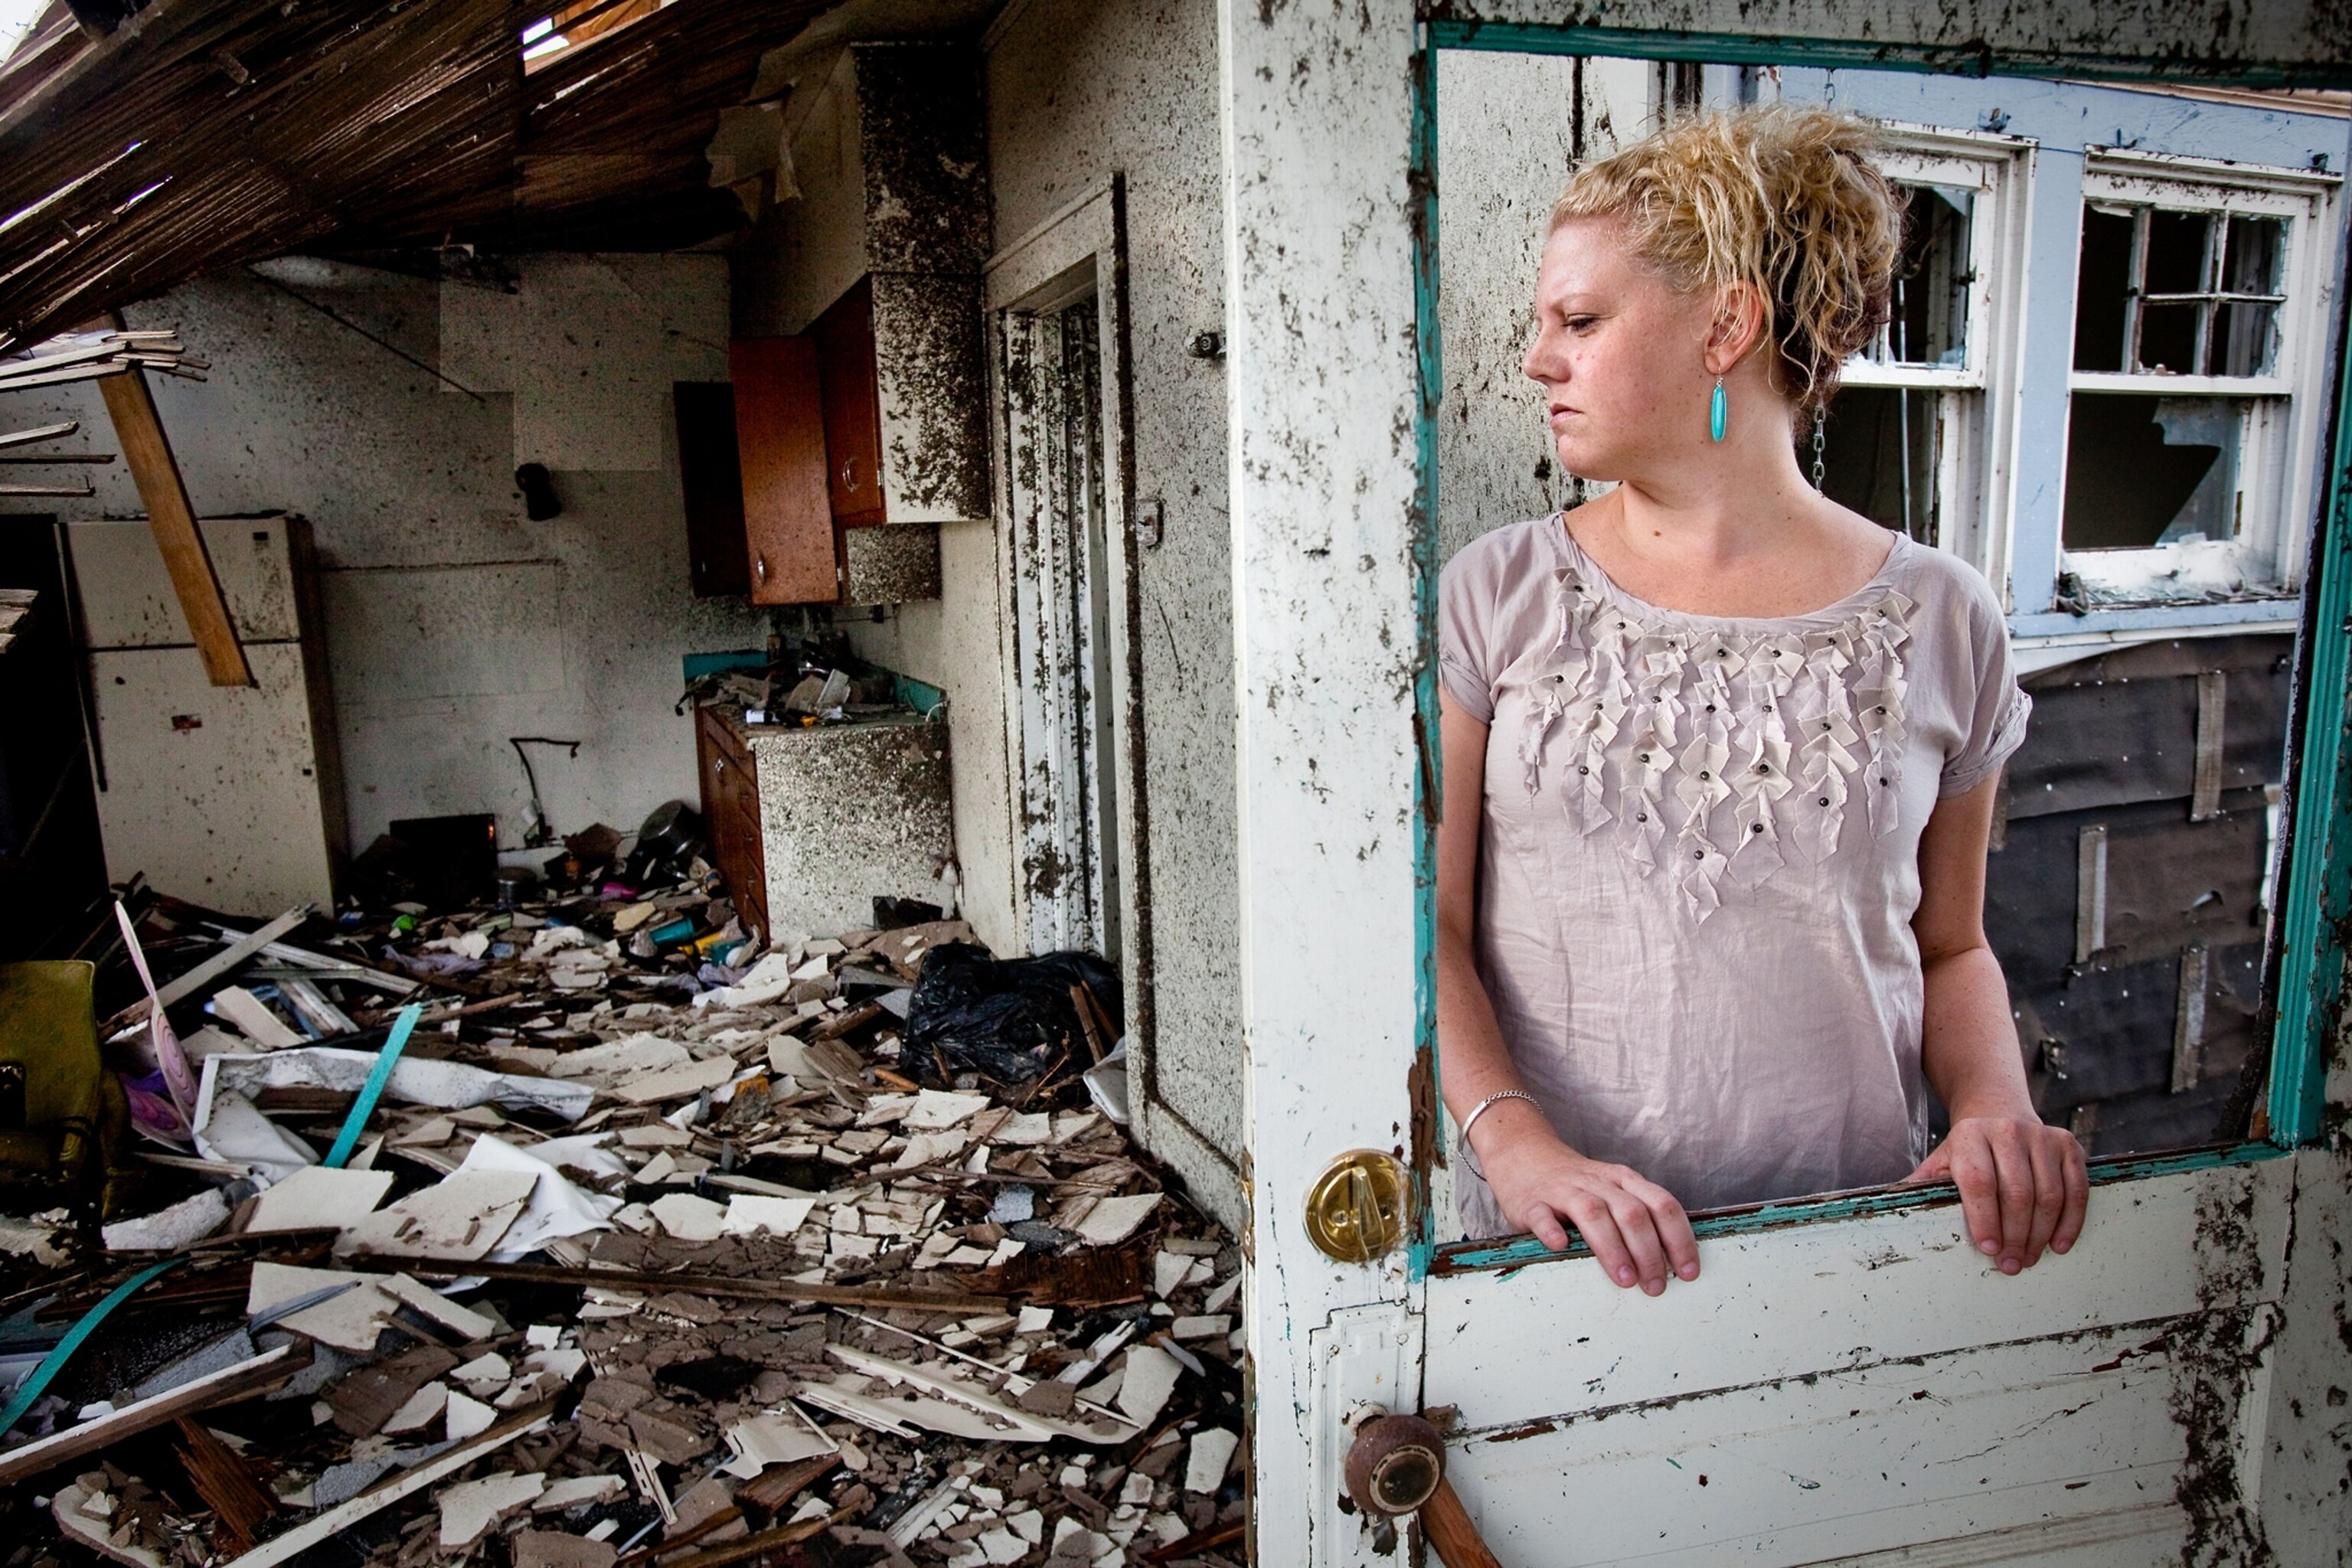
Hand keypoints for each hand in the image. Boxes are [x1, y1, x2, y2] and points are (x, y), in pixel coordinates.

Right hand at [1479, 1115, 1698, 1294]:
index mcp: (1624, 1181)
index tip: (1688, 1271)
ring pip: (1594, 1213)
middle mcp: (1598, 1183)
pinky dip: (1552, 1229)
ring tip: (1625, 1279)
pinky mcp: (1531, 1201)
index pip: (1662, 1205)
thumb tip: (1673, 1263)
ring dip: (1612, 1247)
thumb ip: (1640, 1216)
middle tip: (1655, 1286)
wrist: (1522, 1153)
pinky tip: (1560, 1245)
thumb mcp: (1614, 1190)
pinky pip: (1542, 1214)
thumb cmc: (1577, 1185)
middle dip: (1649, 1253)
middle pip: (1632, 1213)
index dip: (1679, 1239)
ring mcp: (1563, 1190)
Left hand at [1906, 1115, 2088, 1273]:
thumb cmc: (1968, 1150)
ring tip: (2028, 1258)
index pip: (1979, 1182)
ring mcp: (2042, 1136)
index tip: (1989, 1250)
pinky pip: (2076, 1189)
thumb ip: (1922, 1186)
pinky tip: (2058, 1243)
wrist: (1999, 1112)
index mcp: (1970, 1134)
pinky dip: (2070, 1221)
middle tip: (2011, 1264)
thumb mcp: (1941, 1161)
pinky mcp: (2068, 1145)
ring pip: (2048, 1195)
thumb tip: (1886, 1211)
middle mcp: (2007, 1131)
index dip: (1984, 1219)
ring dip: (2040, 1235)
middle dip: (2014, 1236)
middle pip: (2017, 1193)